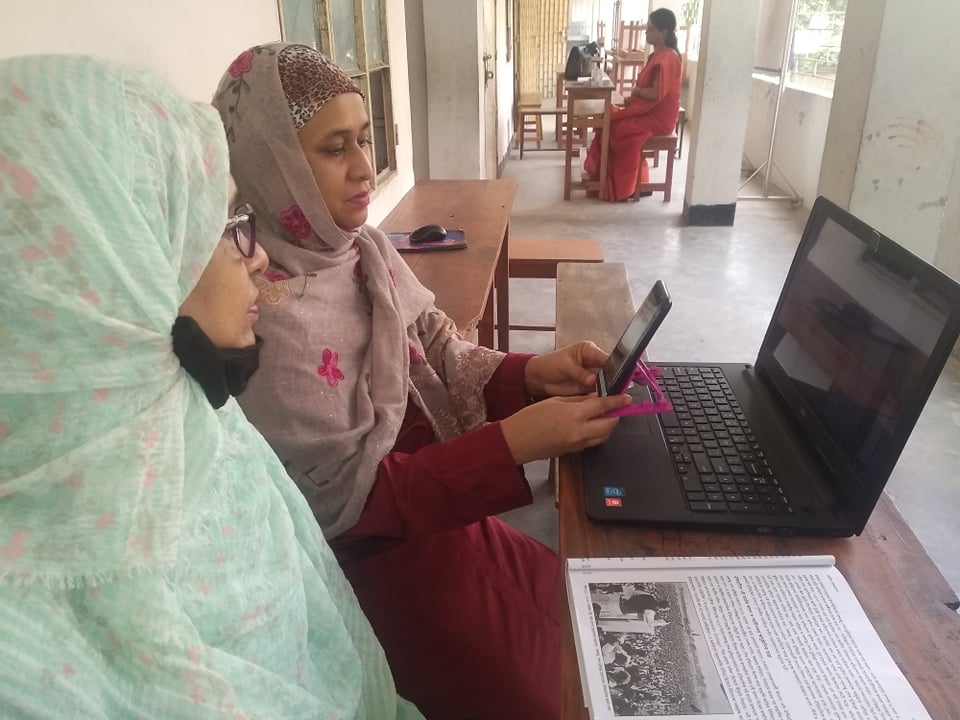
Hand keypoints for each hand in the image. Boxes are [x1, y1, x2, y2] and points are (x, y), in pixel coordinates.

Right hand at [499, 392, 631, 464]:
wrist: (518, 441)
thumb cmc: (530, 418)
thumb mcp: (555, 401)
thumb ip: (578, 400)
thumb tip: (594, 397)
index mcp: (574, 414)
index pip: (604, 406)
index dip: (617, 401)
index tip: (626, 398)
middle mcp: (580, 431)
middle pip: (610, 424)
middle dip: (616, 415)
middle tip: (617, 406)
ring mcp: (578, 444)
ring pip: (604, 435)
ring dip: (608, 425)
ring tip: (605, 415)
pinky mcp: (575, 451)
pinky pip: (593, 442)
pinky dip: (597, 433)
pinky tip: (592, 425)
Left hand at [525, 341, 608, 397]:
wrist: (539, 378)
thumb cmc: (550, 365)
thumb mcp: (565, 365)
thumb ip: (580, 373)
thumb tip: (593, 379)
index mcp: (589, 350)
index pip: (606, 357)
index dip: (614, 366)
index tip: (618, 375)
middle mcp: (593, 362)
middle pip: (609, 371)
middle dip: (612, 380)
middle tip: (612, 387)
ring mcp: (592, 376)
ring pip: (607, 383)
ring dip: (608, 389)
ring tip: (607, 394)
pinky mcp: (589, 388)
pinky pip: (599, 392)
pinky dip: (601, 396)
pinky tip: (603, 400)